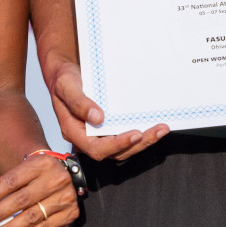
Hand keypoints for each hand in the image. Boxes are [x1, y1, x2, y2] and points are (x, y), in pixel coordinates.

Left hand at [0, 152, 80, 226]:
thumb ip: (9, 185)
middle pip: (22, 199)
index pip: (12, 181)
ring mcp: (65, 196)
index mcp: (41, 163)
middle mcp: (56, 178)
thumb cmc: (39, 175)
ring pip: (33, 215)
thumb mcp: (27, 170)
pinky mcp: (70, 212)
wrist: (67, 175)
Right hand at [48, 59, 166, 161]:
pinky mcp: (109, 128)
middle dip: (138, 144)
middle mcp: (87, 138)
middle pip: (115, 152)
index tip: (135, 134)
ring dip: (144, 141)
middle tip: (158, 131)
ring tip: (162, 129)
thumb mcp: (66, 86)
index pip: (96, 148)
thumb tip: (97, 118)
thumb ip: (78, 102)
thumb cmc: (64, 79)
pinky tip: (154, 125)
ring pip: (124, 148)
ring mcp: (99, 135)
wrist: (67, 74)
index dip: (117, 145)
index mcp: (74, 132)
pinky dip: (142, 133)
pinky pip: (126, 136)